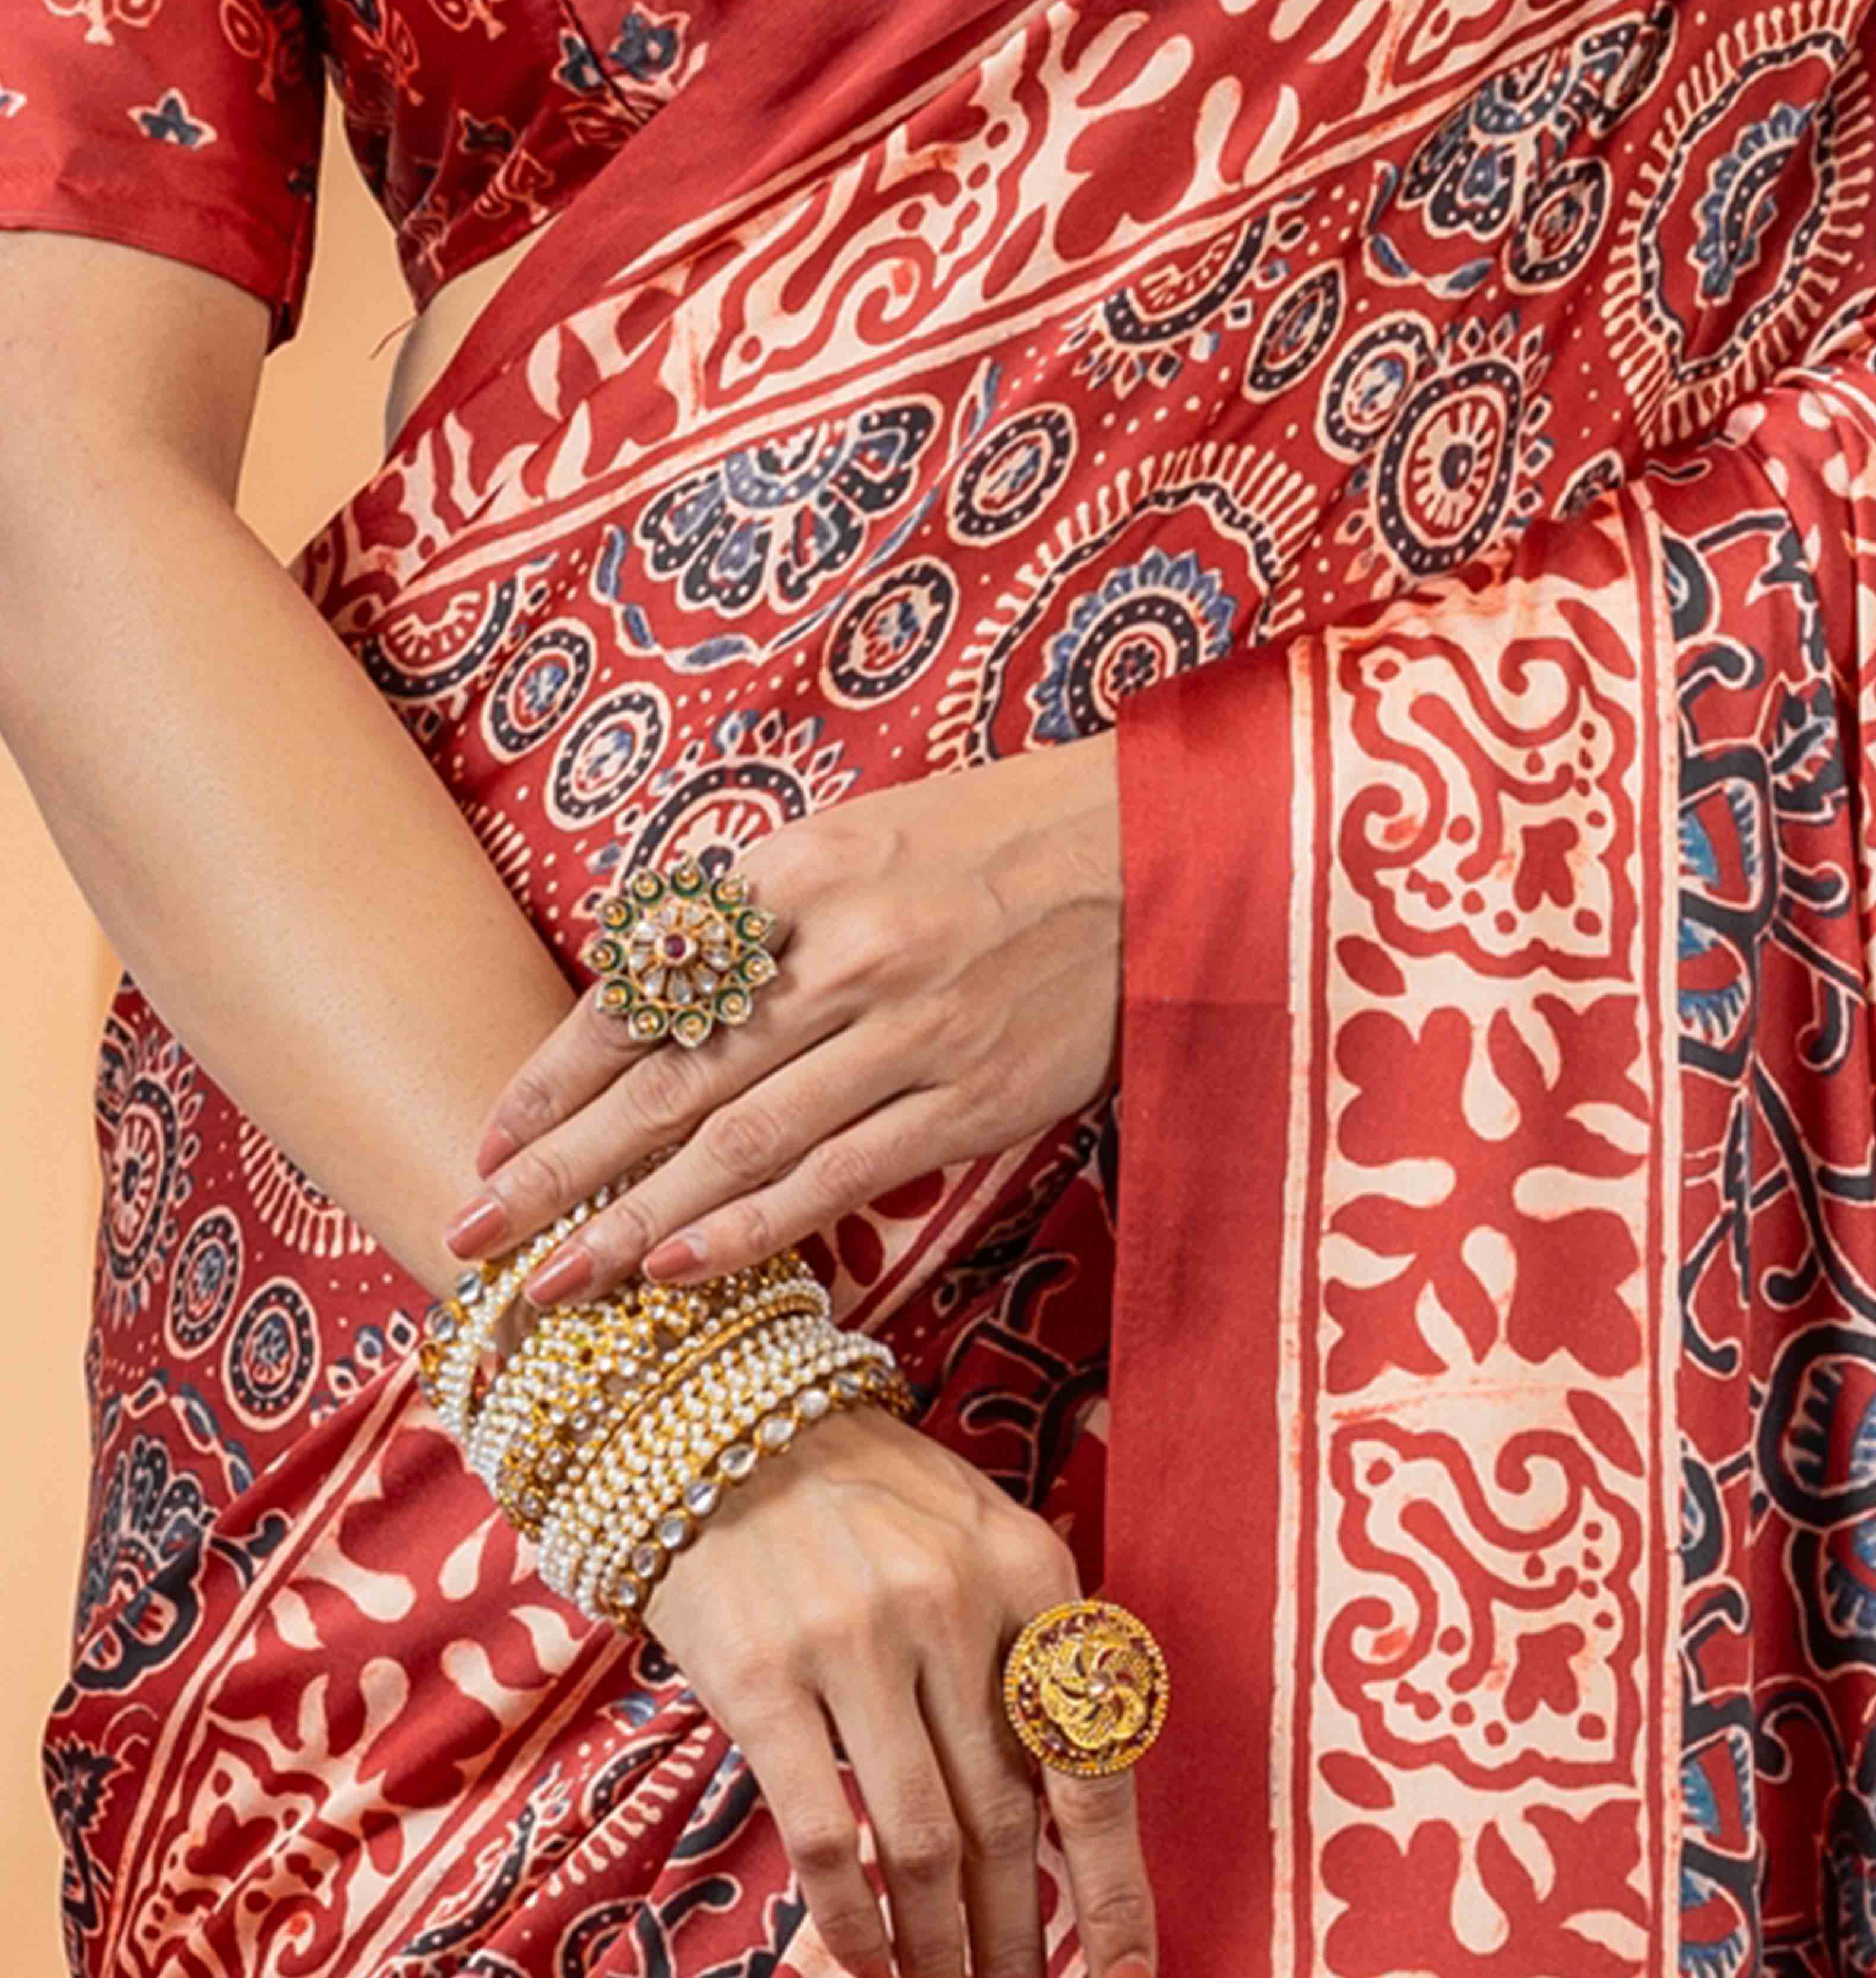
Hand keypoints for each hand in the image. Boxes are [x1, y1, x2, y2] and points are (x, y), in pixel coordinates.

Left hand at [442, 732, 1121, 1303]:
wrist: (1155, 857)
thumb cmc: (988, 843)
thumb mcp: (853, 839)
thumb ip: (753, 917)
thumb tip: (643, 1001)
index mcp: (799, 872)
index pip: (646, 990)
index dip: (557, 1076)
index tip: (492, 1140)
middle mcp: (843, 952)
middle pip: (671, 1082)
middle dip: (560, 1169)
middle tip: (471, 1236)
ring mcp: (909, 1032)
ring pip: (742, 1148)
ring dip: (633, 1226)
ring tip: (550, 1285)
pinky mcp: (971, 1098)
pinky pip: (839, 1177)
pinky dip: (754, 1230)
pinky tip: (682, 1275)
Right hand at [644, 1400, 1156, 1977]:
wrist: (720, 1423)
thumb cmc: (866, 1497)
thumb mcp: (975, 1542)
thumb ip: (1021, 1658)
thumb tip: (1060, 1820)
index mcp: (1028, 1568)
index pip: (1089, 1755)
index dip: (1111, 1885)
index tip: (1124, 1970)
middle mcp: (952, 1601)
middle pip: (1006, 1818)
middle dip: (1018, 1935)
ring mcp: (855, 1639)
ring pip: (923, 1841)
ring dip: (940, 1948)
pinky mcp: (764, 1676)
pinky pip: (825, 1831)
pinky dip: (853, 1919)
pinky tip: (865, 1961)